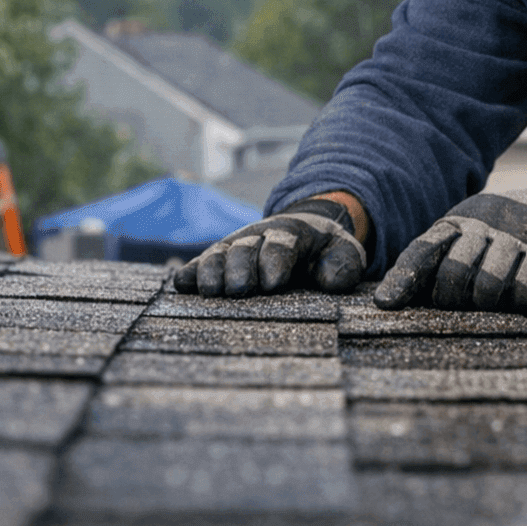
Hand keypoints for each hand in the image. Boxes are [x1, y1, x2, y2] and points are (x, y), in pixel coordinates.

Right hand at [174, 198, 365, 296]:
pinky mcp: (219, 259)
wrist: (304, 233)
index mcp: (292, 232)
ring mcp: (235, 246)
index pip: (281, 243)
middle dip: (241, 267)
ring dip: (213, 271)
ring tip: (213, 292)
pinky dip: (190, 273)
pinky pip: (199, 263)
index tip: (274, 283)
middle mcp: (258, 236)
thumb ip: (343, 264)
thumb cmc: (326, 250)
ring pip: (219, 253)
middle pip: (244, 248)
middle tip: (241, 290)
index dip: (275, 260)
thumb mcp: (344, 252)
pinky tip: (182, 285)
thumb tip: (329, 281)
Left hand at [374, 162, 526, 312]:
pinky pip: (526, 295)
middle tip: (469, 305)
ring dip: (493, 305)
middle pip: (453, 276)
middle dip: (454, 301)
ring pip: (487, 290)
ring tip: (504, 300)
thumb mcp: (478, 234)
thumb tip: (398, 299)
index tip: (385, 305)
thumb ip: (446, 258)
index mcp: (462, 220)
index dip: (403, 279)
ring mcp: (520, 238)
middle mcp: (487, 224)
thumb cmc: (517, 234)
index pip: (424, 250)